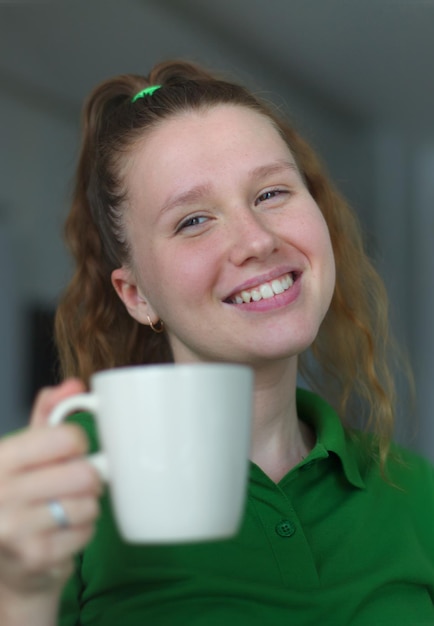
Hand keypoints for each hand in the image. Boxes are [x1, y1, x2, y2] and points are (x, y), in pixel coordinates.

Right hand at [0, 380, 101, 598]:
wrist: (3, 561)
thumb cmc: (16, 498)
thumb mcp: (22, 453)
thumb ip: (46, 417)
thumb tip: (72, 386)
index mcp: (0, 459)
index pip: (65, 437)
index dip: (78, 443)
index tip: (70, 451)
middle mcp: (1, 492)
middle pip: (83, 473)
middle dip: (87, 477)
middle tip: (74, 483)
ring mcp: (15, 528)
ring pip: (89, 503)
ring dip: (86, 505)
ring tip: (65, 507)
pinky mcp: (36, 556)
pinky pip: (87, 532)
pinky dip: (83, 530)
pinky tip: (62, 530)